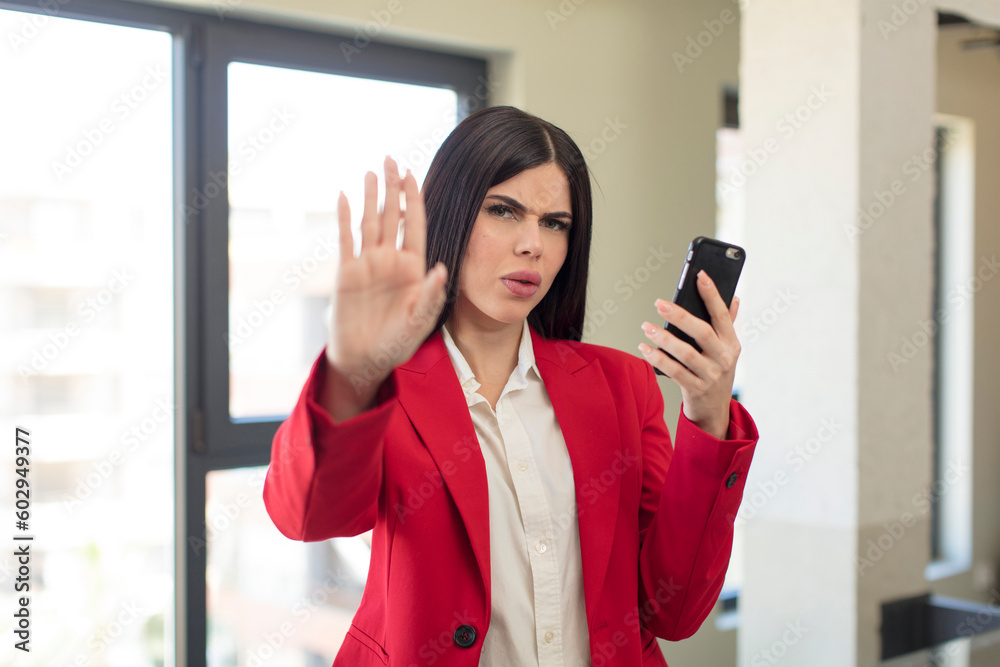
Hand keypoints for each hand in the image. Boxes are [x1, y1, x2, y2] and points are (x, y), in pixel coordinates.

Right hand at [326, 156, 448, 397]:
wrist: (365, 359)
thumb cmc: (396, 343)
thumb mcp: (418, 321)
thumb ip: (430, 296)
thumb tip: (441, 269)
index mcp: (412, 269)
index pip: (414, 226)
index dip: (414, 201)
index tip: (414, 176)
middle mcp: (390, 261)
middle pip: (391, 216)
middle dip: (392, 188)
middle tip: (392, 159)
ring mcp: (368, 264)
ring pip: (369, 222)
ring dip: (370, 197)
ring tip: (372, 171)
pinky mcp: (347, 272)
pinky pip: (346, 239)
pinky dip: (344, 217)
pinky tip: (345, 196)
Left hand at [638, 270, 740, 438]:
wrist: (714, 410)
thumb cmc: (716, 372)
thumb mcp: (726, 349)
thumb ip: (728, 323)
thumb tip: (734, 298)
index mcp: (732, 343)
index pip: (722, 314)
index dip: (711, 294)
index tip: (699, 275)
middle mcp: (724, 358)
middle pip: (702, 332)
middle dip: (680, 316)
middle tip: (660, 304)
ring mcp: (710, 375)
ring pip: (686, 353)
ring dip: (664, 338)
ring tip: (646, 327)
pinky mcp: (696, 389)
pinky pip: (674, 372)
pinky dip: (657, 359)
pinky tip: (644, 348)